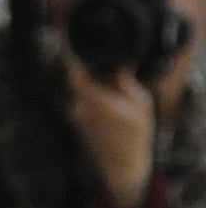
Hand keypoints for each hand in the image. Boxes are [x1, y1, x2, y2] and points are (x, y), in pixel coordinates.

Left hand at [66, 59, 154, 207]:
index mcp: (94, 100)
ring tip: (114, 91)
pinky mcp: (78, 122)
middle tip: (100, 63)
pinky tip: (110, 103)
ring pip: (82, 91)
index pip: (75, 73)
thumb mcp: (141, 106)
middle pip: (77, 79)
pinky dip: (93, 97)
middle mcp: (80, 107)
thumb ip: (127, 84)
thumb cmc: (135, 137)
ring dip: (94, 86)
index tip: (65, 40)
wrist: (122, 167)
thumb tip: (120, 67)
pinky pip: (84, 102)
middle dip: (87, 69)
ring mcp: (77, 116)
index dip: (69, 56)